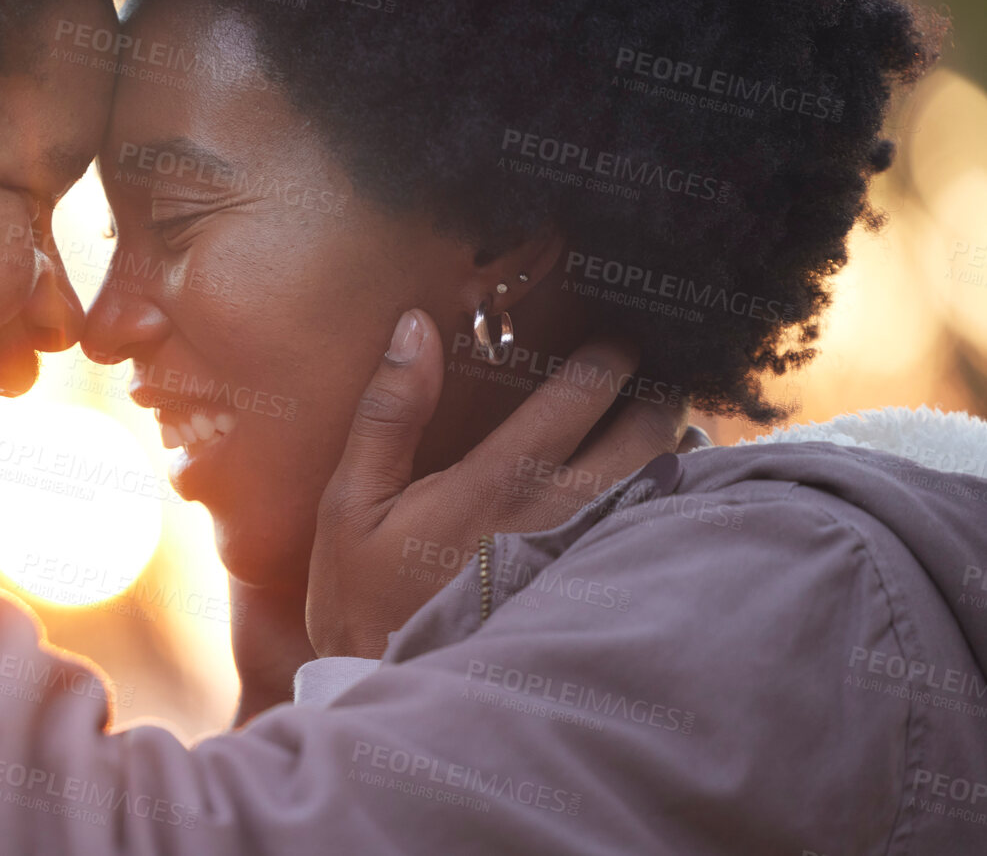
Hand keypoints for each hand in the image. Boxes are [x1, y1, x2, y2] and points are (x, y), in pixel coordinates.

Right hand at [305, 310, 688, 658]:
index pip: (580, 396)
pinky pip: (664, 536)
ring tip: (666, 427)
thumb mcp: (350, 504)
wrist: (390, 704)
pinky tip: (669, 491)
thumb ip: (388, 412)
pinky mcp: (603, 601)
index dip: (610, 356)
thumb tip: (415, 324)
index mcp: (496, 485)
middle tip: (655, 376)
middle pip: (645, 434)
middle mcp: (557, 519)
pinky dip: (678, 501)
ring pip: (667, 485)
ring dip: (675, 446)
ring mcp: (588, 563)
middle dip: (658, 393)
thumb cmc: (365, 601)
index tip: (618, 340)